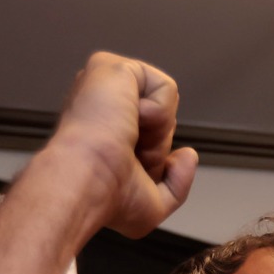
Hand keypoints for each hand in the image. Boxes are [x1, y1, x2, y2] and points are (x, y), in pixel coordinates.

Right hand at [50, 52, 198, 237]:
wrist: (85, 180)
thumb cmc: (104, 197)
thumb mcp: (152, 206)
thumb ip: (178, 184)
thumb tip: (188, 154)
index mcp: (104, 132)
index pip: (150, 135)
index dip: (154, 157)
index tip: (130, 171)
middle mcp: (102, 106)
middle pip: (160, 119)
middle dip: (157, 144)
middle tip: (129, 155)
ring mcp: (105, 86)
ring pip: (164, 102)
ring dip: (158, 131)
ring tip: (128, 138)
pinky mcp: (112, 67)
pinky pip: (166, 87)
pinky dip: (159, 112)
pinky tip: (129, 119)